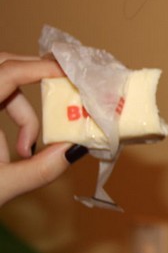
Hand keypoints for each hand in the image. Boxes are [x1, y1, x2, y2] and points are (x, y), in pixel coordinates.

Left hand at [0, 53, 86, 205]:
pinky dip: (10, 120)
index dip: (40, 67)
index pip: (7, 72)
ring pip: (1, 86)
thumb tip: (75, 149)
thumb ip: (40, 169)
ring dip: (23, 111)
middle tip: (62, 90)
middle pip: (3, 66)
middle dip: (34, 75)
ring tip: (28, 147)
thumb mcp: (0, 186)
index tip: (71, 73)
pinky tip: (16, 149)